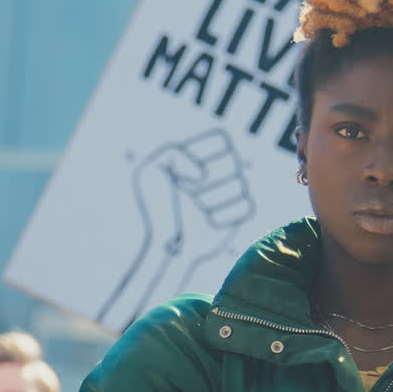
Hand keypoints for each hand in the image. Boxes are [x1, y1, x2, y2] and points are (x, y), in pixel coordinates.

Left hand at [97, 128, 254, 327]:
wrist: (165, 250)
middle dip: (203, 183)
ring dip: (210, 200)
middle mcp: (224, 170)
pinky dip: (220, 215)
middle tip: (186, 195)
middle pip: (229, 163)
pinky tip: (206, 223)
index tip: (179, 175)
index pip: (217, 141)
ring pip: (234, 186)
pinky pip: (241, 206)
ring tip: (193, 211)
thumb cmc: (154, 209)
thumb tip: (199, 176)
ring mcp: (233, 193)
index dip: (197, 158)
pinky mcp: (239, 217)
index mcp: (204, 152)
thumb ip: (174, 157)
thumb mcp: (152, 172)